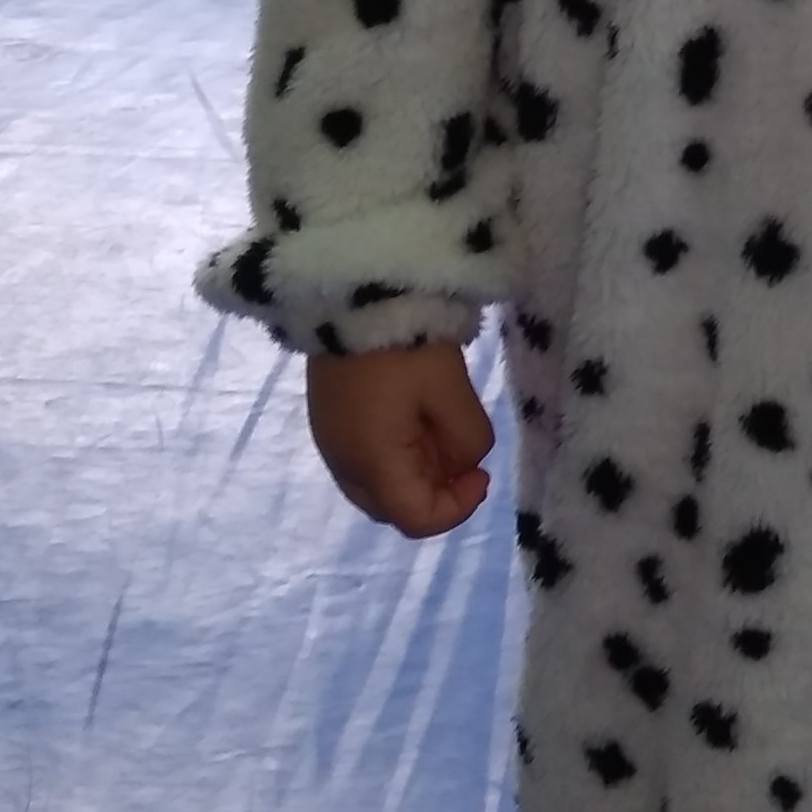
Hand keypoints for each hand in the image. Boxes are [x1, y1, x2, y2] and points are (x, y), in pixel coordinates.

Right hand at [303, 341, 495, 537]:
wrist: (352, 292)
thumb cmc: (404, 343)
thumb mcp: (451, 389)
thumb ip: (468, 438)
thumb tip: (467, 462)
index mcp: (372, 463)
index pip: (417, 519)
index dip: (458, 508)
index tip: (483, 475)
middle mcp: (344, 463)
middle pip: (394, 507)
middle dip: (436, 492)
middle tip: (465, 459)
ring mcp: (331, 441)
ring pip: (379, 484)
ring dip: (417, 472)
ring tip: (443, 430)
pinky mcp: (329, 419)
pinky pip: (365, 457)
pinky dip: (397, 453)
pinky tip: (417, 416)